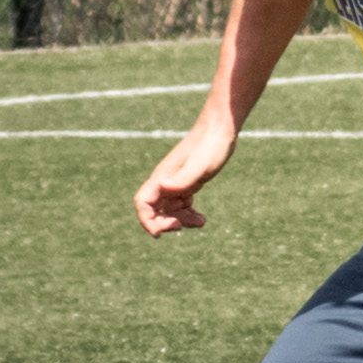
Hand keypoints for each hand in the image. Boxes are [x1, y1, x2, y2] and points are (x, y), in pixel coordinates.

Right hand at [134, 113, 236, 235]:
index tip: (158, 233)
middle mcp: (166, 182)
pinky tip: (202, 219)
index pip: (143, 202)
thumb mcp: (200, 164)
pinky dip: (189, 216)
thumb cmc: (210, 145)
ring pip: (169, 210)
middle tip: (182, 226)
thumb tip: (163, 188)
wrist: (220, 129)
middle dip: (164, 223)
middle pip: (154, 210)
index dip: (145, 220)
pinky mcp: (188, 183)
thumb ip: (182, 177)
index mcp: (163, 177)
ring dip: (180, 221)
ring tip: (200, 222)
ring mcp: (176, 183)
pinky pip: (182, 206)